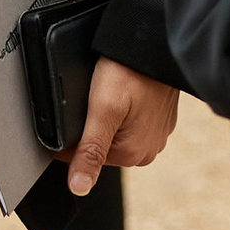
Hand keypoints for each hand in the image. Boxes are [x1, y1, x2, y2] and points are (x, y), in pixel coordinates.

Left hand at [65, 57, 179, 198]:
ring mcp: (155, 136)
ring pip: (114, 132)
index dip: (69, 134)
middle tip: (94, 95)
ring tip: (110, 90)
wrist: (157, 42)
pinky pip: (130, 121)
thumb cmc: (131, 70)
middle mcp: (147, 151)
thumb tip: (79, 187)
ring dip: (106, 115)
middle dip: (90, 124)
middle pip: (99, 144)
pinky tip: (123, 91)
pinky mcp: (159, 120)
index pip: (82, 155)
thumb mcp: (103, 109)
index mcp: (132, 154)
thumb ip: (90, 150)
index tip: (74, 108)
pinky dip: (122, 109)